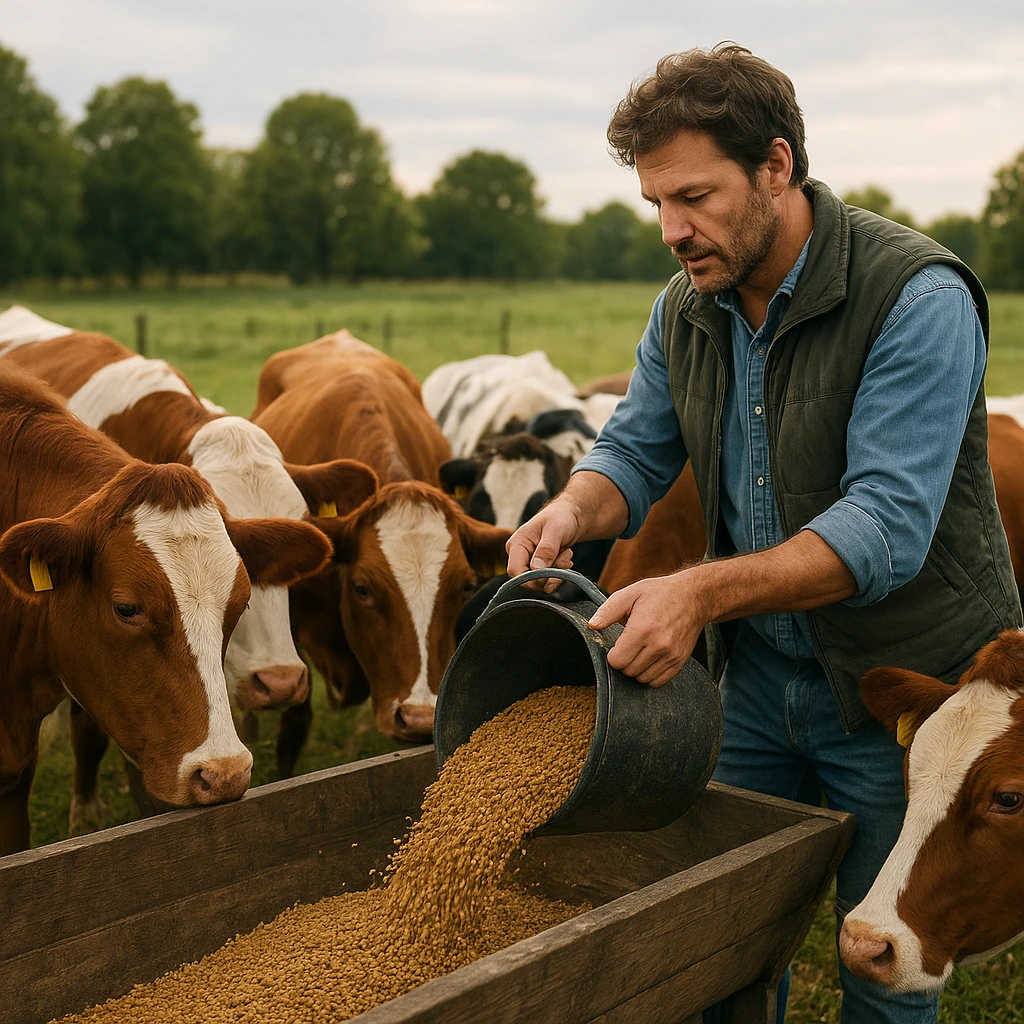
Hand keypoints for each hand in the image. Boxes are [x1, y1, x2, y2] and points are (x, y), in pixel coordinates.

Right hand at [506, 500, 578, 591]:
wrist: (571, 516)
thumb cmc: (561, 517)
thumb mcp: (555, 529)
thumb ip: (546, 549)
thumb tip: (536, 569)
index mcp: (517, 544)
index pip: (515, 571)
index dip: (532, 578)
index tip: (552, 572)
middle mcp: (519, 556)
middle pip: (527, 580)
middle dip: (549, 575)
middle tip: (564, 558)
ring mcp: (529, 562)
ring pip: (540, 582)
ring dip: (557, 573)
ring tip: (566, 554)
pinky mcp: (539, 568)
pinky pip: (547, 581)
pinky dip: (560, 573)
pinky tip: (565, 558)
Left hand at [588, 572, 707, 686]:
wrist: (693, 597)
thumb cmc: (660, 593)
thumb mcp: (630, 593)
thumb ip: (608, 610)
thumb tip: (592, 625)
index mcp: (642, 629)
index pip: (616, 661)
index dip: (612, 654)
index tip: (618, 643)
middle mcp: (658, 645)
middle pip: (628, 671)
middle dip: (624, 661)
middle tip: (629, 645)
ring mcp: (671, 655)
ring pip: (642, 679)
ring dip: (636, 668)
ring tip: (640, 650)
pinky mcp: (680, 661)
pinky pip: (658, 682)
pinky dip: (650, 674)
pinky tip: (650, 658)